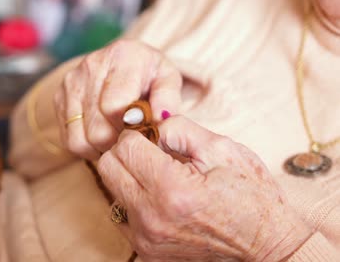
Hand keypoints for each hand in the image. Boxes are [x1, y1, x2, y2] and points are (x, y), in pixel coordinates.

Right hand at [54, 39, 182, 159]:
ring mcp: (71, 82)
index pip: (114, 107)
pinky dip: (87, 147)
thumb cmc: (149, 75)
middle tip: (131, 139)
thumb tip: (160, 120)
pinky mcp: (59, 98)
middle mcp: (91, 65)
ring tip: (117, 140)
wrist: (124, 62)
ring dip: (101, 148)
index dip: (130, 128)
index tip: (141, 129)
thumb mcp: (168, 80)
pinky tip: (102, 138)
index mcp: (122, 57)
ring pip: (80, 139)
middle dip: (117, 142)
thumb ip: (168, 98)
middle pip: (97, 129)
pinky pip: (69, 140)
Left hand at [97, 116, 311, 261]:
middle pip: (108, 168)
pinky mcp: (146, 252)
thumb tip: (150, 124)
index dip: (138, 134)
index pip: (125, 147)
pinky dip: (134, 200)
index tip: (152, 135)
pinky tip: (159, 198)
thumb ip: (179, 129)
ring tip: (159, 176)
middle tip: (151, 151)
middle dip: (126, 152)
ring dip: (129, 176)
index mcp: (172, 190)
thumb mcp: (222, 150)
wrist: (266, 246)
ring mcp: (146, 239)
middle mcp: (152, 218)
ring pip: (111, 190)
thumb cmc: (251, 197)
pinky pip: (122, 214)